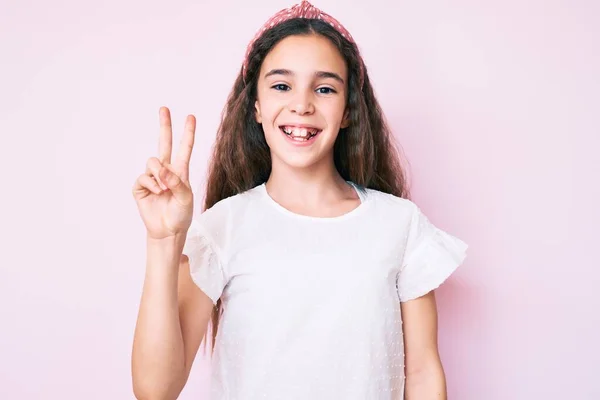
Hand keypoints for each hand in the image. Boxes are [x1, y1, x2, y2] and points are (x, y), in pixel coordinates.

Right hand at [132, 107, 195, 239]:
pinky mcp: (140, 186)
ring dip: (159, 174)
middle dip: (164, 126)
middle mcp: (166, 171)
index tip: (190, 117)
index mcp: (181, 171)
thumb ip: (176, 181)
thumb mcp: (185, 198)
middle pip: (164, 143)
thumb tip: (162, 168)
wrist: (167, 230)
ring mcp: (152, 177)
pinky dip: (150, 185)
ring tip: (164, 189)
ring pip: (153, 161)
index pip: (185, 148)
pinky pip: (143, 177)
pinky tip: (155, 193)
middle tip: (164, 108)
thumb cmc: (180, 215)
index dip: (188, 133)